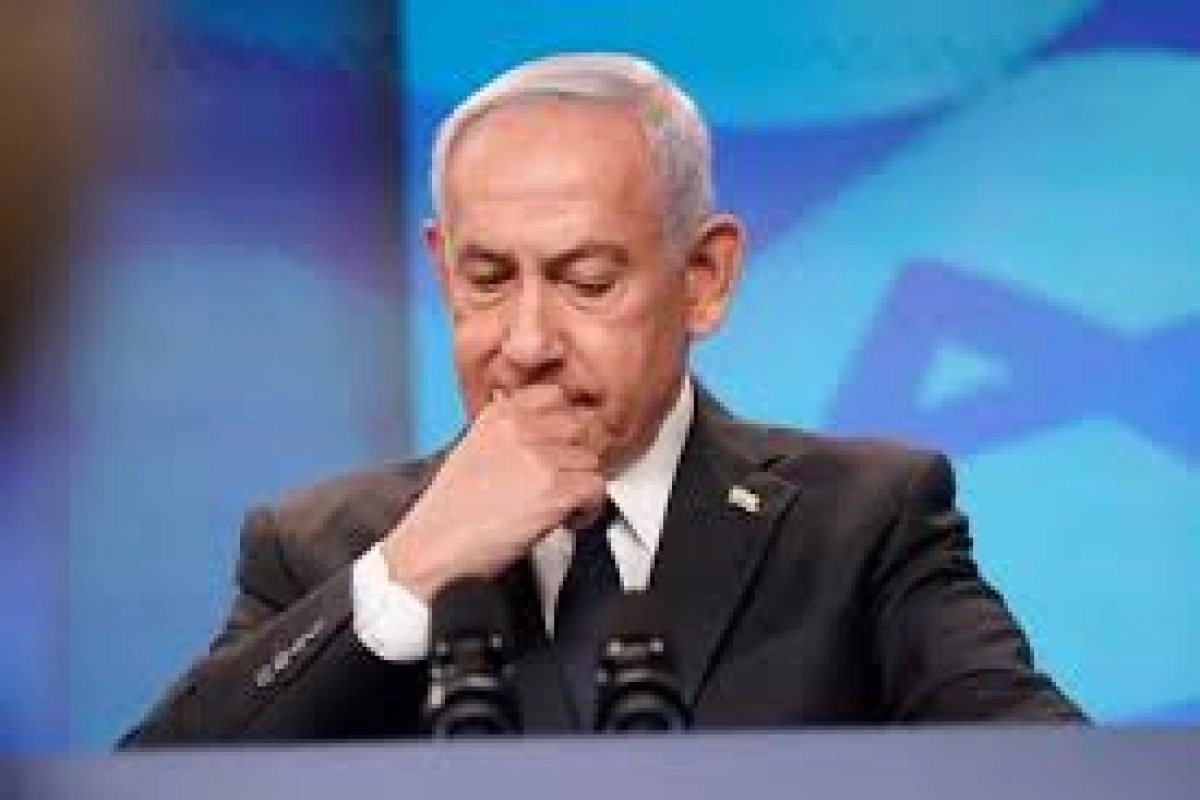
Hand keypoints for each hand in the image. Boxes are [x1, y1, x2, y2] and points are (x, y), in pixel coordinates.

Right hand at [381, 384, 606, 600]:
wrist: (435, 549)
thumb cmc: (451, 511)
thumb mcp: (473, 450)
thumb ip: (509, 433)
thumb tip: (545, 428)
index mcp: (498, 415)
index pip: (556, 396)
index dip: (562, 427)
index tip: (558, 448)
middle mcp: (520, 429)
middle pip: (580, 429)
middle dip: (574, 457)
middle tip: (560, 482)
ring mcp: (539, 458)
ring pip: (591, 461)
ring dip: (581, 486)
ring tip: (558, 506)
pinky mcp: (555, 490)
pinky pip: (597, 488)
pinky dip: (588, 509)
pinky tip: (565, 520)